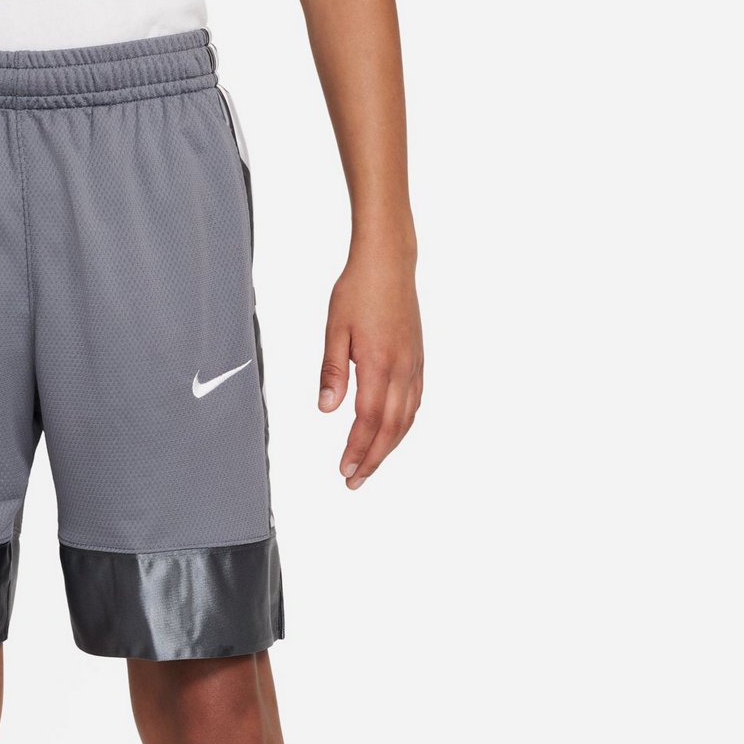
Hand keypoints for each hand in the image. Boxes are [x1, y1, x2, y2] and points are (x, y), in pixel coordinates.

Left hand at [317, 250, 422, 489]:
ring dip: (388, 447)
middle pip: (391, 428)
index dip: (357, 450)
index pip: (368, 420)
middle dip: (372, 459)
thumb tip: (326, 409)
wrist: (389, 261)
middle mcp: (402, 368)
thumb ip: (331, 371)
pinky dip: (403, 425)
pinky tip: (391, 434)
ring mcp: (414, 364)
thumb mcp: (335, 329)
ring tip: (369, 466)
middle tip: (354, 482)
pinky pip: (414, 402)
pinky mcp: (418, 359)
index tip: (344, 470)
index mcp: (379, 364)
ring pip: (406, 419)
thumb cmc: (358, 290)